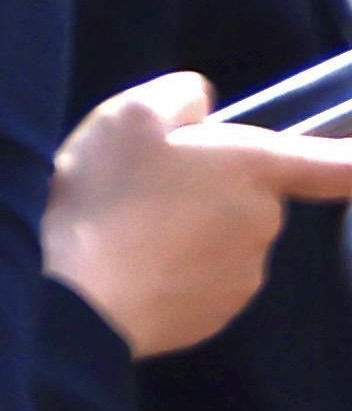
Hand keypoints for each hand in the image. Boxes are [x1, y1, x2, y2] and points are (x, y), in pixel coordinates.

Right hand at [53, 75, 351, 357]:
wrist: (84, 295)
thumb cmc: (112, 194)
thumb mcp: (129, 115)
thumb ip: (178, 95)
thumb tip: (203, 102)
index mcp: (253, 169)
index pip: (335, 165)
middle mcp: (265, 224)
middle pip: (250, 194)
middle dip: (209, 184)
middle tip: (144, 180)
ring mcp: (246, 275)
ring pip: (223, 235)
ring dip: (188, 227)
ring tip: (127, 224)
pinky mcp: (219, 314)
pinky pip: (202, 276)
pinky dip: (174, 265)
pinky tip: (129, 260)